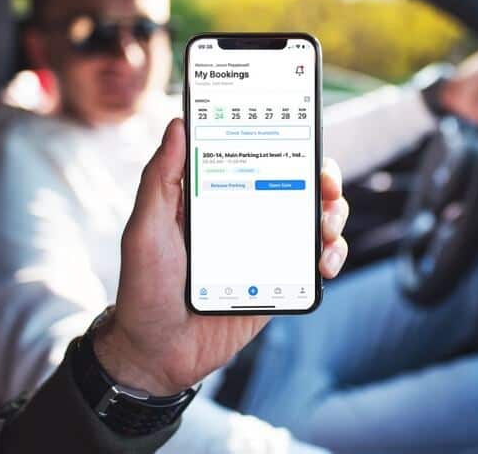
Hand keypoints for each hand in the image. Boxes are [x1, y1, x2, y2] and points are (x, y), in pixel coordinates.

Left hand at [93, 118, 348, 395]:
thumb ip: (160, 178)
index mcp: (215, 195)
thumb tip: (177, 125)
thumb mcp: (145, 229)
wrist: (156, 353)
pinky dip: (330, 256)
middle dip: (323, 179)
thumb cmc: (144, 287)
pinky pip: (314, 261)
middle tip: (327, 187)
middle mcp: (245, 216)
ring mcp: (265, 249)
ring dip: (332, 216)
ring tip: (326, 229)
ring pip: (313, 220)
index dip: (285, 142)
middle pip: (297, 183)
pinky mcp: (278, 281)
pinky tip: (324, 263)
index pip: (256, 156)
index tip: (303, 137)